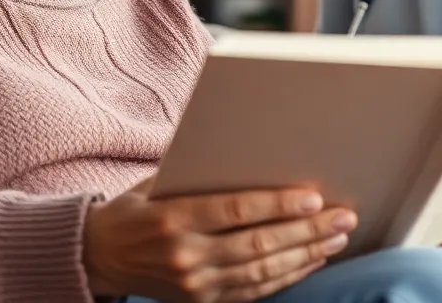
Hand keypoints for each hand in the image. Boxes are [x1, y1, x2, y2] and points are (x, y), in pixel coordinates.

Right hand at [83, 177, 356, 301]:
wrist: (99, 257)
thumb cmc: (134, 209)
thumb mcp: (155, 182)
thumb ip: (198, 174)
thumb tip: (253, 154)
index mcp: (171, 218)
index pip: (235, 211)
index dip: (277, 205)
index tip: (314, 198)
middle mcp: (184, 255)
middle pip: (258, 243)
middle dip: (306, 231)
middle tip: (342, 216)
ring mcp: (194, 284)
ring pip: (262, 271)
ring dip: (305, 254)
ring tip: (336, 238)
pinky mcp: (201, 302)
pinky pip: (253, 291)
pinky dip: (286, 276)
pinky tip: (310, 260)